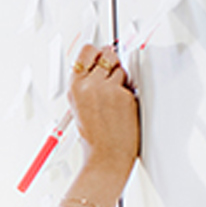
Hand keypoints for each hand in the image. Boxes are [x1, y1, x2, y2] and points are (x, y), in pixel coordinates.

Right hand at [69, 44, 139, 172]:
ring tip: (115, 98)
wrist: (106, 155)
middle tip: (111, 72)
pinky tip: (122, 108)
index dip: (96, 52)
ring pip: (121, 68)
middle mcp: (90, 85)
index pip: (86, 51)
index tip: (100, 54)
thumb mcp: (78, 107)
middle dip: (111, 60)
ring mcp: (109, 89)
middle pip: (107, 53)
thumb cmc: (94, 136)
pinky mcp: (125, 95)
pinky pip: (130, 85)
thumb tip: (98, 66)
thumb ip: (86, 85)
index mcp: (75, 87)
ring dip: (121, 79)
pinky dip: (129, 93)